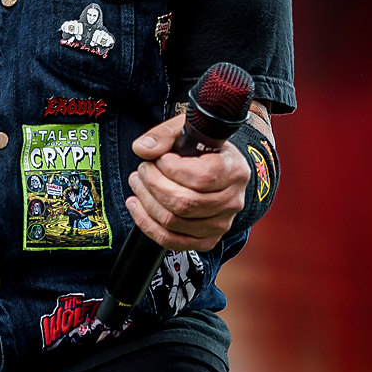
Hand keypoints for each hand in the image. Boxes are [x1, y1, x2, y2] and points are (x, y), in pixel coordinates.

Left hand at [126, 115, 249, 251]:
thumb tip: (143, 149)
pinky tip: (137, 207)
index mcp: (233, 170)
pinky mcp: (207, 239)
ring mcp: (221, 224)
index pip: (202, 178)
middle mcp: (232, 200)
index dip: (172, 169)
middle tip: (142, 170)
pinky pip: (172, 241)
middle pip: (185, 203)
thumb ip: (164, 134)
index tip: (160, 159)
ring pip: (174, 222)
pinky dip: (148, 225)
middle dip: (153, 185)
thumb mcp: (187, 129)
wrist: (218, 168)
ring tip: (137, 184)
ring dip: (146, 203)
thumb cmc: (203, 149)